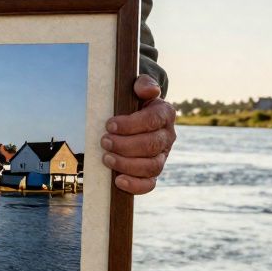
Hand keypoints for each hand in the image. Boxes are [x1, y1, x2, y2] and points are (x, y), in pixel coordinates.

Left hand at [102, 74, 174, 194]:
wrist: (137, 115)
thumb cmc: (135, 101)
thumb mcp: (138, 88)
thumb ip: (143, 85)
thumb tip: (148, 91)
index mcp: (165, 114)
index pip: (152, 120)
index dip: (130, 124)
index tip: (109, 125)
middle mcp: (167, 136)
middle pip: (151, 145)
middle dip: (125, 145)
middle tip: (104, 141)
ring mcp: (162, 156)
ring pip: (151, 166)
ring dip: (126, 164)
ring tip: (106, 158)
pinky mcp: (153, 172)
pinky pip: (149, 184)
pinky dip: (135, 186)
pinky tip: (118, 181)